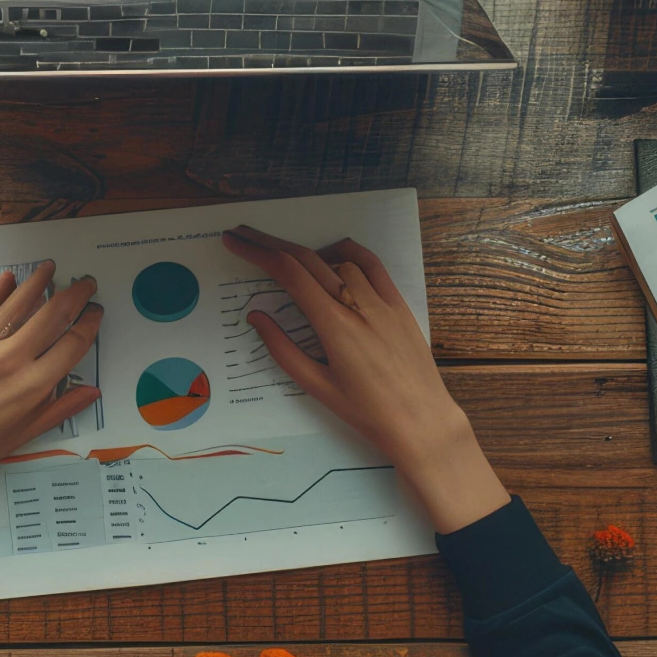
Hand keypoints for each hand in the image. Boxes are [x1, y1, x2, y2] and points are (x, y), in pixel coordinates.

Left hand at [0, 261, 101, 581]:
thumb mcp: (23, 435)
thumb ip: (59, 409)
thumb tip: (91, 392)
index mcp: (33, 385)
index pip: (71, 344)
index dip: (89, 324)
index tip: (97, 311)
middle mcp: (11, 359)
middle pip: (51, 315)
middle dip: (73, 295)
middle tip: (85, 282)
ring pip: (17, 305)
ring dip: (37, 282)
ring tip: (50, 267)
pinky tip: (8, 278)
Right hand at [223, 226, 508, 533]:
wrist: (422, 421)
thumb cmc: (367, 413)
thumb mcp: (317, 387)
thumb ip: (283, 349)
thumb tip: (256, 315)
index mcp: (333, 325)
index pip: (289, 273)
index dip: (257, 253)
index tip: (234, 241)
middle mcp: (357, 304)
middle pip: (306, 258)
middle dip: (270, 243)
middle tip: (242, 234)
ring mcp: (381, 300)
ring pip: (336, 258)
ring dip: (305, 252)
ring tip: (281, 255)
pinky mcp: (398, 302)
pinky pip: (370, 263)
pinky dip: (345, 252)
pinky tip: (330, 256)